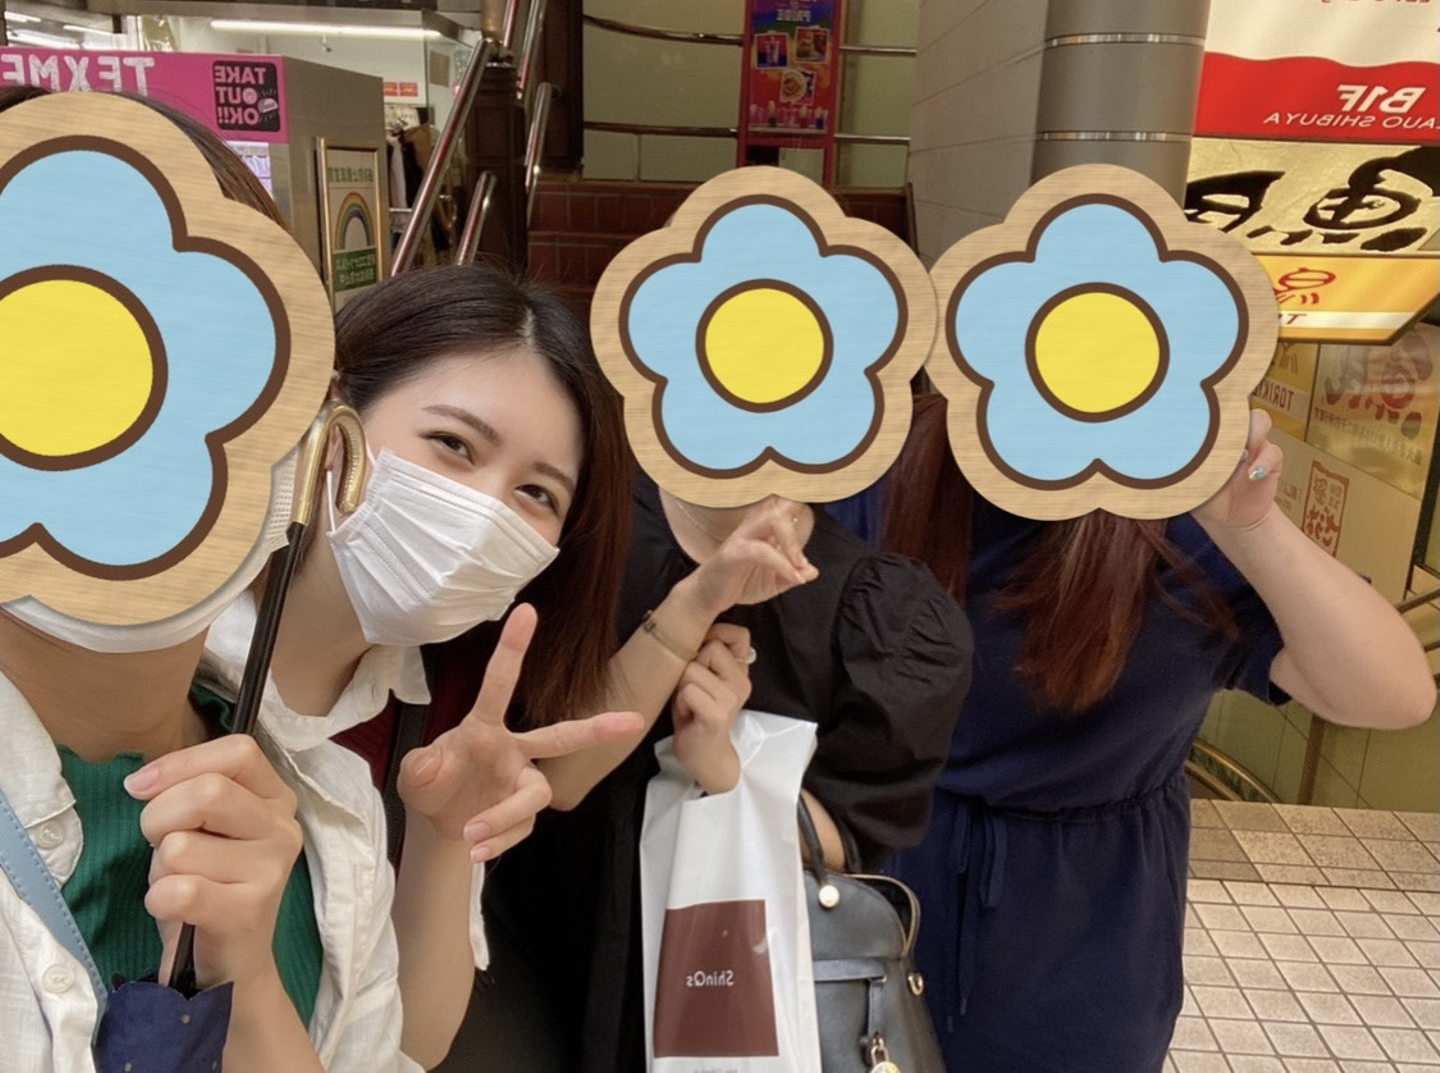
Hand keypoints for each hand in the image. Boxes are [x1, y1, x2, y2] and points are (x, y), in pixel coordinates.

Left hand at [125, 735, 302, 990]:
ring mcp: (271, 870)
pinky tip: (173, 909)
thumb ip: (189, 791)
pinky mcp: (249, 911)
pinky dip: (158, 899)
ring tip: (179, 883)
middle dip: (159, 817)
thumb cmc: (209, 885)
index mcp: (276, 799)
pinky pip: (179, 890)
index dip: (182, 763)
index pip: (239, 752)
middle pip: (208, 792)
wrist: (231, 965)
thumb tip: (140, 781)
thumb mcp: (205, 828)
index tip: (140, 787)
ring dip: (160, 868)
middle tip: (158, 844)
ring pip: (182, 846)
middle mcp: (283, 829)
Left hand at [397, 603, 642, 861]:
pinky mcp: (524, 814)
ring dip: (506, 814)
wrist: (438, 823)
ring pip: (535, 795)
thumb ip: (420, 766)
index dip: (513, 648)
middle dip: (597, 729)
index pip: (499, 684)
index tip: (527, 610)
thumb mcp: (414, 774)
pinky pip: (520, 828)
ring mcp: (522, 782)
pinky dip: (497, 840)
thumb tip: (433, 762)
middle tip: (633, 720)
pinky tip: (476, 848)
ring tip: (472, 830)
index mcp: (484, 727)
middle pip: (561, 737)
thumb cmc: (431, 783)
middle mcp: (512, 751)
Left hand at [672, 624, 751, 793]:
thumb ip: (707, 652)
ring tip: (689, 703)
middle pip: (709, 647)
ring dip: (682, 686)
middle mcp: (742, 682)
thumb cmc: (695, 710)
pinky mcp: (717, 715)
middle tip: (692, 689)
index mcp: (741, 670)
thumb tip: (695, 623)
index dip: (715, 637)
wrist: (703, 755)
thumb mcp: (703, 675)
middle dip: (691, 665)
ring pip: (692, 669)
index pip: (739, 634)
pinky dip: (680, 702)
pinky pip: (689, 691)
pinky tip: (688, 714)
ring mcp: (732, 699)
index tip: (702, 657)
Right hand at [680, 498, 818, 620]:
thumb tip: (812, 571)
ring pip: (772, 520)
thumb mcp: (773, 582)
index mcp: (764, 527)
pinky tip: (793, 578)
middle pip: (781, 503)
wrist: (708, 598)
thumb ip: (792, 575)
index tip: (822, 481)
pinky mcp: (733, 553)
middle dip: (799, 509)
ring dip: (791, 542)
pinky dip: (782, 564)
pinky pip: (762, 551)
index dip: (799, 491)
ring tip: (801, 566)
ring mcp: (742, 537)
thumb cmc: (739, 583)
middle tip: (808, 545)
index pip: (783, 502)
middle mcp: (753, 526)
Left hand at [1194, 409, 1283, 533]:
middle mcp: (1233, 433)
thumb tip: (1176, 454)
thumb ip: (1189, 466)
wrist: (1229, 519)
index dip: (1209, 403)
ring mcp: (1253, 444)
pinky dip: (1264, 462)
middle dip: (1230, 412)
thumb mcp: (1192, 483)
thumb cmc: (1204, 496)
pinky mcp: (1270, 460)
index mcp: (1211, 434)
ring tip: (1240, 453)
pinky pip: (1273, 452)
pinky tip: (1252, 475)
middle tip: (1219, 430)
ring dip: (1251, 431)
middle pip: (1237, 406)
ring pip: (1259, 420)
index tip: (1199, 404)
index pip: (1211, 409)